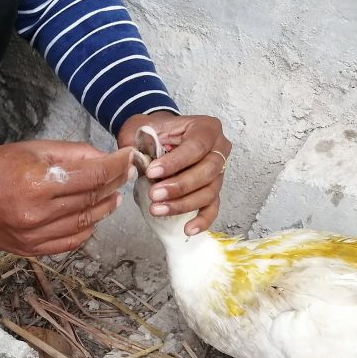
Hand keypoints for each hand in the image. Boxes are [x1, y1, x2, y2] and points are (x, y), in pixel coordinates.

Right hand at [0, 141, 136, 256]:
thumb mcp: (32, 149)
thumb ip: (72, 154)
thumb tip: (106, 159)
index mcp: (37, 183)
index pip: (94, 177)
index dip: (117, 167)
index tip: (129, 158)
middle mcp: (37, 214)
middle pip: (93, 200)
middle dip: (113, 185)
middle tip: (122, 175)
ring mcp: (34, 236)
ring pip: (86, 224)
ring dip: (103, 208)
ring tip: (109, 195)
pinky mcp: (30, 249)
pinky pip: (70, 242)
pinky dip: (85, 229)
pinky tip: (88, 216)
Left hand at [117, 111, 230, 234]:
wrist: (155, 137)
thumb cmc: (152, 133)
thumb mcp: (143, 129)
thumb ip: (141, 142)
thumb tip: (137, 162)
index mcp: (205, 128)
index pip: (195, 147)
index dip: (175, 162)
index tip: (152, 172)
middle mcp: (219, 149)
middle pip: (207, 171)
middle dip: (179, 186)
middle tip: (154, 195)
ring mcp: (219, 171)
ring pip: (209, 192)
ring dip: (183, 204)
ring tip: (157, 210)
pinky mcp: (213, 189)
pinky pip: (212, 207)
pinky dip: (202, 219)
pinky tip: (188, 229)